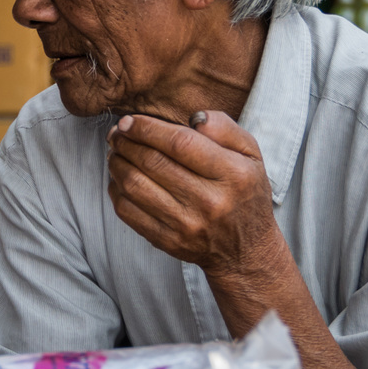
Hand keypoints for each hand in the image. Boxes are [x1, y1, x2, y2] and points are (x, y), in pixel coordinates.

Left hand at [106, 111, 284, 282]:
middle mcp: (209, 201)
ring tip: (116, 151)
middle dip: (126, 142)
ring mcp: (187, 224)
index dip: (147, 128)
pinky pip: (128, 212)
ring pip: (135, 186)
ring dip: (117, 163)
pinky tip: (119, 177)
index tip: (129, 121)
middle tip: (117, 133)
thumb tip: (194, 118)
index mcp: (232, 174)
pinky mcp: (168, 241)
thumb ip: (224, 128)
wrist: (246, 250)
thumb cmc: (245, 193)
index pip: (180, 143)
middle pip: (152, 162)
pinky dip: (116, 190)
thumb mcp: (251, 154)